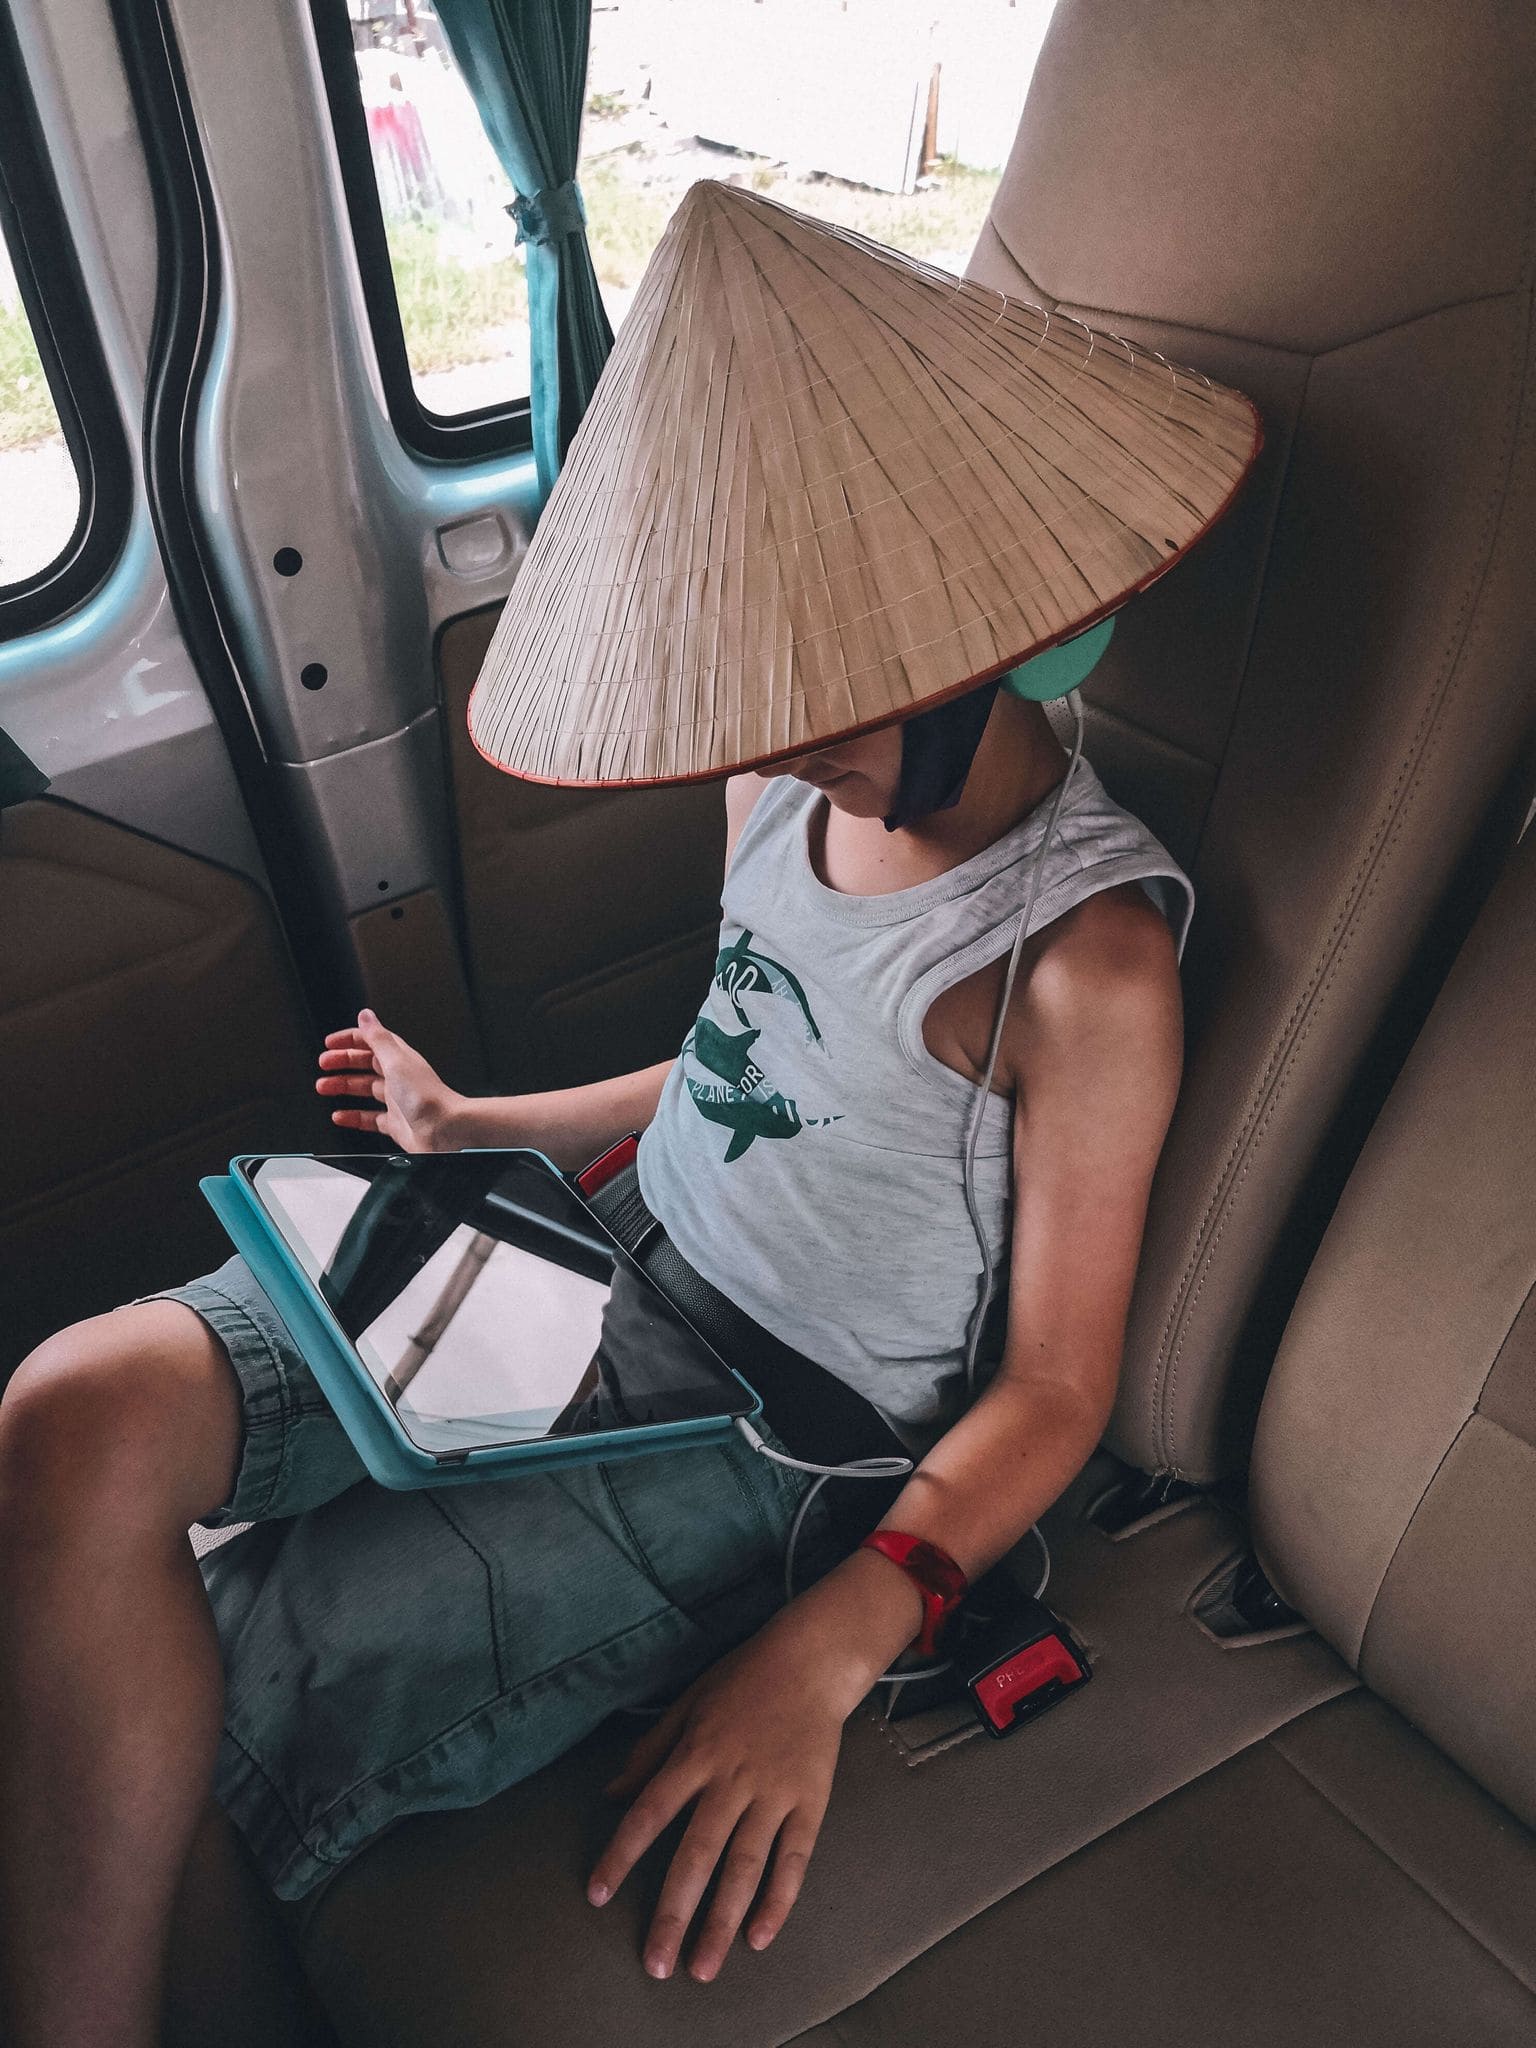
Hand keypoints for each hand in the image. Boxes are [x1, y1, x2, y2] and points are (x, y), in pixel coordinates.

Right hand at [315, 1009, 463, 1153]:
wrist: (445, 1130)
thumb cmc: (427, 1097)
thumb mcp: (396, 1061)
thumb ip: (378, 1038)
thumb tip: (366, 1015)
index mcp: (399, 1058)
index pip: (372, 1041)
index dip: (350, 1040)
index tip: (330, 1043)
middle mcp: (398, 1077)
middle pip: (365, 1064)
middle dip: (342, 1062)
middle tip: (323, 1064)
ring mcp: (397, 1100)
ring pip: (364, 1089)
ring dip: (343, 1087)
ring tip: (323, 1086)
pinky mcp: (395, 1122)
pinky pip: (369, 1117)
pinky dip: (353, 1116)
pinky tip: (340, 1115)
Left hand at [587, 1612, 854, 1983]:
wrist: (811, 1660)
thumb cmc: (742, 1680)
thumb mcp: (687, 1704)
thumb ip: (650, 1752)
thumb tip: (610, 1794)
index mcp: (696, 1753)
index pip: (650, 1811)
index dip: (622, 1855)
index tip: (598, 1894)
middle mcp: (732, 1778)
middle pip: (697, 1854)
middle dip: (674, 1913)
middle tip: (655, 1964)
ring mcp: (774, 1792)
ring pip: (744, 1866)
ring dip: (722, 1920)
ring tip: (703, 1967)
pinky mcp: (810, 1801)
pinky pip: (794, 1859)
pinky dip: (778, 1900)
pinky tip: (759, 1936)